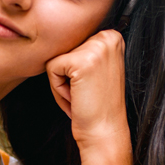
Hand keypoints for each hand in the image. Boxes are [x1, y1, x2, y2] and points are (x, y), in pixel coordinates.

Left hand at [45, 30, 129, 149]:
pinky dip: (57, 89)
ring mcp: (95, 47)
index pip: (74, 43)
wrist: (104, 132)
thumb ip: (85, 49)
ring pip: (56, 58)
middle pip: (64, 48)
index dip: (75, 70)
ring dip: (62, 83)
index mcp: (113, 36)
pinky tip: (76, 98)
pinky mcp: (80, 61)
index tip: (91, 86)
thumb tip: (59, 32)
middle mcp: (107, 37)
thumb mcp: (98, 68)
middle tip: (86, 93)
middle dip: (67, 76)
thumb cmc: (97, 105)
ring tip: (82, 96)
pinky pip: (51, 68)